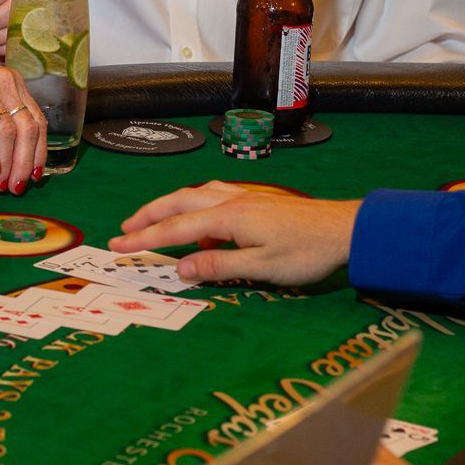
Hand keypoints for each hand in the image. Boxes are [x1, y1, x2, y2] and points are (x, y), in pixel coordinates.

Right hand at [0, 41, 47, 192]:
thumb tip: (11, 155)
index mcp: (13, 82)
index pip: (37, 121)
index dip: (39, 152)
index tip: (35, 176)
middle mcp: (4, 82)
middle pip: (26, 129)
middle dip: (25, 163)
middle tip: (17, 187)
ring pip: (6, 130)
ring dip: (8, 162)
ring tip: (1, 184)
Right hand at [109, 181, 361, 284]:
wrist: (344, 229)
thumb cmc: (306, 252)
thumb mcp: (261, 268)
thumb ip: (218, 266)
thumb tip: (180, 268)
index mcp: (228, 216)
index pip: (176, 228)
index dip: (145, 238)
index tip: (119, 246)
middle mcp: (231, 199)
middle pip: (179, 202)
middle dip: (148, 215)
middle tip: (124, 229)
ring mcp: (245, 196)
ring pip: (195, 195)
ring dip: (169, 207)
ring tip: (150, 220)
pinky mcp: (257, 200)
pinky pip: (213, 198)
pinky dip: (193, 208)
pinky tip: (198, 225)